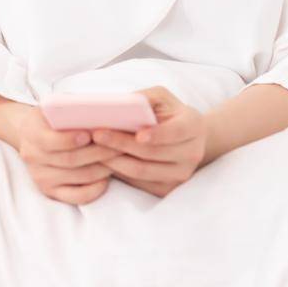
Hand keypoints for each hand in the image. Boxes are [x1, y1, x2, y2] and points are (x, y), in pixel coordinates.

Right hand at [10, 105, 122, 204]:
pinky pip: (78, 197)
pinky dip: (96, 189)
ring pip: (79, 177)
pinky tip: (106, 177)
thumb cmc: (50, 118)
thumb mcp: (53, 107)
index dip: (70, 140)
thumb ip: (69, 108)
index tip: (89, 134)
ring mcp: (41, 177)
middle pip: (70, 160)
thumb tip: (98, 109)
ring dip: (103, 168)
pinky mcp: (51, 191)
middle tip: (120, 145)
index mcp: (31, 132)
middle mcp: (32, 157)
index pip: (50, 141)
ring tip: (119, 157)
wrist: (31, 134)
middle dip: (98, 152)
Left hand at [90, 86, 207, 197]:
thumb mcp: (161, 97)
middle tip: (97, 135)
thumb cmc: (169, 113)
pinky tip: (103, 161)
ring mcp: (181, 173)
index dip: (158, 135)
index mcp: (193, 126)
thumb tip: (121, 104)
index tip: (138, 135)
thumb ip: (145, 98)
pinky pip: (140, 183)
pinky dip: (119, 172)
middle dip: (122, 144)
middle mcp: (192, 153)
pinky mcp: (169, 188)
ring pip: (143, 171)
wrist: (186, 139)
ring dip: (115, 161)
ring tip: (94, 148)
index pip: (176, 132)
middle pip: (153, 154)